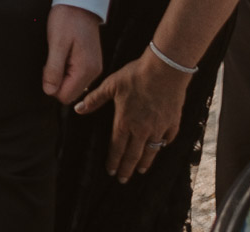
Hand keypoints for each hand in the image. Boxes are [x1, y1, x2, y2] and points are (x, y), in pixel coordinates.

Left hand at [42, 3, 101, 105]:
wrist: (79, 3)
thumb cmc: (67, 20)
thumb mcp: (56, 44)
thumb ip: (53, 70)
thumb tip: (49, 91)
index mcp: (86, 69)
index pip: (65, 96)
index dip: (51, 85)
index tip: (48, 67)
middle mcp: (93, 72)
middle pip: (69, 92)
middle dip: (56, 80)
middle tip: (53, 58)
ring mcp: (93, 67)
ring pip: (72, 84)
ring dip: (61, 74)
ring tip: (59, 54)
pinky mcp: (90, 62)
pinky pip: (75, 75)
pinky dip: (66, 68)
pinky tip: (64, 53)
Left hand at [74, 51, 190, 181]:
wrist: (165, 70)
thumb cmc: (135, 75)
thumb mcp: (111, 84)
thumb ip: (94, 99)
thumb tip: (77, 108)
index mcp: (124, 122)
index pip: (117, 147)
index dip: (113, 161)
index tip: (110, 171)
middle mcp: (141, 129)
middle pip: (133, 154)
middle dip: (127, 168)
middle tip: (123, 180)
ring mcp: (158, 128)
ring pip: (151, 151)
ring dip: (144, 162)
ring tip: (140, 171)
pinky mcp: (172, 123)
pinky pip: (167, 139)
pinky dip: (163, 145)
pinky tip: (160, 147)